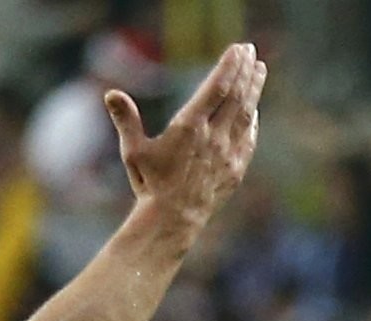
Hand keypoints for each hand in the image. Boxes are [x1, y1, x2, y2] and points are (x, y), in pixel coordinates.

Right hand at [102, 41, 265, 231]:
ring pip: (246, 115)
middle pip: (236, 96)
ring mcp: (228, 154)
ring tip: (260, 70)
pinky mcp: (235, 170)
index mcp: (189, 128)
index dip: (229, 66)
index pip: (216, 88)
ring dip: (254, 90)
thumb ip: (125, 120)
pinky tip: (254, 110)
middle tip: (250, 51)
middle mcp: (213, 138)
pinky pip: (249, 139)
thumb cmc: (149, 185)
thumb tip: (110, 94)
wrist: (172, 221)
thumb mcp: (133, 151)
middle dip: (244, 71)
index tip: (238, 49)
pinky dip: (253, 120)